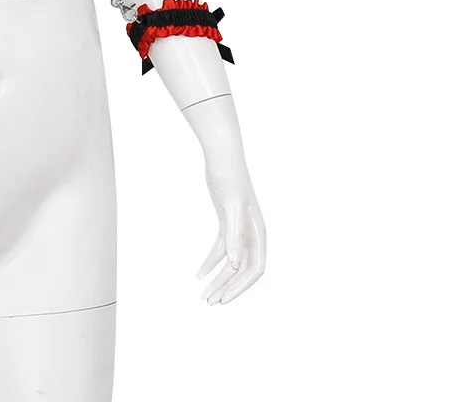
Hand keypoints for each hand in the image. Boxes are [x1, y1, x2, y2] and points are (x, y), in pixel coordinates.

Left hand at [195, 156, 265, 304]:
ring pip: (230, 262)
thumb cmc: (229, 176)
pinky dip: (210, 262)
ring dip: (218, 279)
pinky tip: (198, 273)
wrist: (221, 154)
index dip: (240, 287)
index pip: (254, 269)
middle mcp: (252, 233)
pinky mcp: (226, 222)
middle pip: (242, 270)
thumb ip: (235, 235)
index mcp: (258, 232)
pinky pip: (220, 249)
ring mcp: (239, 228)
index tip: (223, 299)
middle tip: (209, 302)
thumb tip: (237, 265)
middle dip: (227, 287)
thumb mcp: (232, 205)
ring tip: (203, 294)